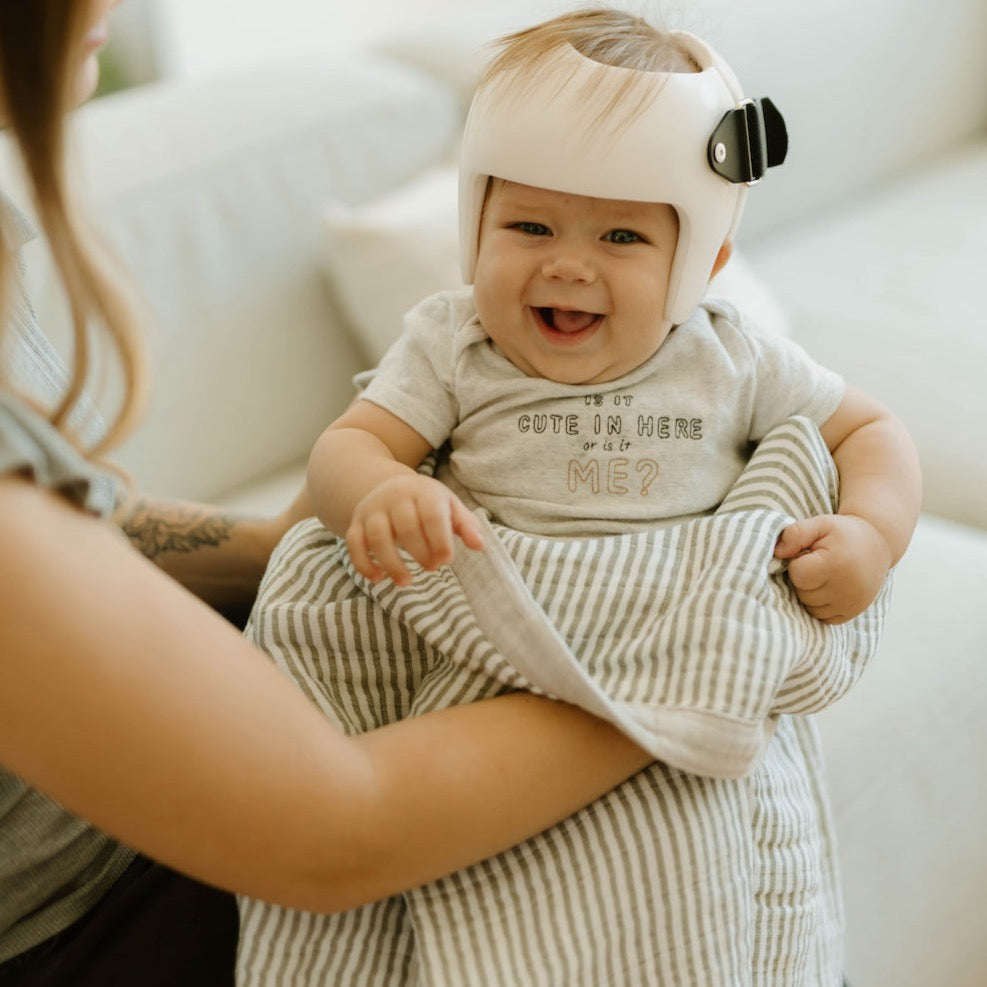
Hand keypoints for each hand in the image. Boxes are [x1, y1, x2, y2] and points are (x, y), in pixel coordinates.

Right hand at [346, 474, 483, 584]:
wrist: (392, 487)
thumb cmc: (428, 503)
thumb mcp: (449, 506)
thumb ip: (465, 525)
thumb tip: (479, 545)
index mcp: (424, 492)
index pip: (432, 515)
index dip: (440, 540)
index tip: (446, 560)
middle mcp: (396, 498)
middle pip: (406, 526)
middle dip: (420, 552)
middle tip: (432, 567)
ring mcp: (373, 509)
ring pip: (378, 536)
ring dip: (391, 563)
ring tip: (406, 581)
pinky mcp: (357, 523)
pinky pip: (354, 543)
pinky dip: (363, 563)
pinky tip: (378, 578)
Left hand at [774, 513, 891, 623]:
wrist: (878, 544)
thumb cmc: (844, 533)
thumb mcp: (820, 524)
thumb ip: (795, 534)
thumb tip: (776, 552)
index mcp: (836, 564)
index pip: (798, 574)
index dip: (798, 563)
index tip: (810, 554)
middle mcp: (846, 588)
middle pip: (803, 593)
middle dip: (804, 579)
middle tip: (819, 564)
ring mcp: (851, 604)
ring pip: (810, 608)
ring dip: (810, 593)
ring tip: (824, 575)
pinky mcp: (853, 612)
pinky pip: (823, 618)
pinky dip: (820, 605)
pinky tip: (828, 588)